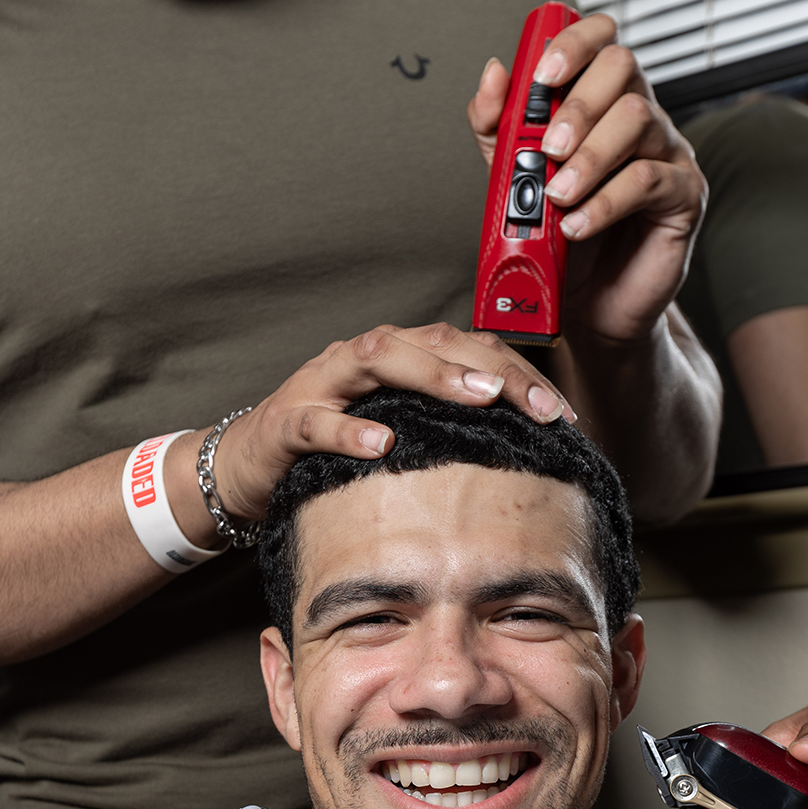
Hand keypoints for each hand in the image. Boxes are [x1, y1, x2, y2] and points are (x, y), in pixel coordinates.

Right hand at [166, 324, 573, 524]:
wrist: (247, 466)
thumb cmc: (331, 451)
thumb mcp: (398, 435)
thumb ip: (445, 432)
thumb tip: (520, 457)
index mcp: (398, 360)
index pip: (466, 351)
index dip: (517, 375)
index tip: (561, 415)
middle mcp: (362, 359)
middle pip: (434, 342)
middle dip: (490, 370)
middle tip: (536, 405)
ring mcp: (322, 384)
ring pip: (377, 358)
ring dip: (431, 375)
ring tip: (475, 398)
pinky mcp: (285, 422)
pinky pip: (317, 420)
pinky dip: (348, 429)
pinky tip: (380, 446)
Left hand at [467, 15, 706, 342]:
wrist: (590, 309)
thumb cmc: (561, 242)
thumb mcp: (516, 182)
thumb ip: (500, 131)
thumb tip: (494, 76)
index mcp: (603, 104)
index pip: (601, 43)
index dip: (574, 45)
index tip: (542, 77)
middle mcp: (641, 118)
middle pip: (623, 69)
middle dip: (578, 106)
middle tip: (548, 150)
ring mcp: (668, 154)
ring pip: (638, 119)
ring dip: (589, 158)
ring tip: (558, 196)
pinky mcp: (685, 196)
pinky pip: (648, 181)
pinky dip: (604, 203)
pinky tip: (577, 226)